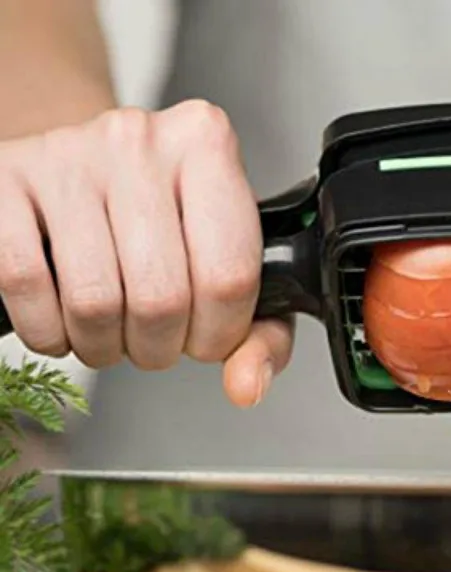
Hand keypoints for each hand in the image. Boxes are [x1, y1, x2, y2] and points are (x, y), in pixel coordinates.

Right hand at [0, 100, 292, 407]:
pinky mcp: (5, 180)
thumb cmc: (168, 229)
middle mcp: (138, 141)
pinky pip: (26, 285)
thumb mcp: (234, 272)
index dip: (218, 334)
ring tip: (112, 328)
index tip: (206, 336)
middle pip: (161, 298)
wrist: (86, 176)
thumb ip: (260, 335)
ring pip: (94, 301)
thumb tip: (246, 387)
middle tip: (155, 338)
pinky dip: (47, 330)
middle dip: (159, 348)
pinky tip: (65, 318)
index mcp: (208, 149)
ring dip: (103, 346)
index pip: (229, 278)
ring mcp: (66, 155)